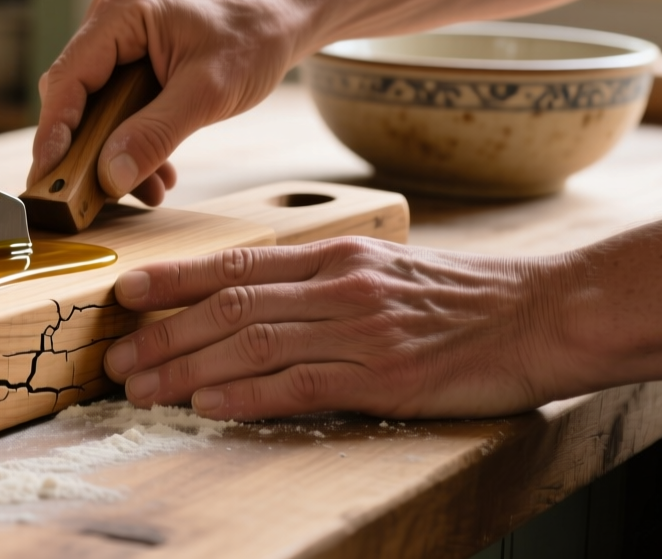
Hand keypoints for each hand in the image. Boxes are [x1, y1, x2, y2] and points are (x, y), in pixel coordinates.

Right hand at [28, 0, 310, 203]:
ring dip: (115, 153)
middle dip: (87, 150)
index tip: (46, 177)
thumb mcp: (208, 92)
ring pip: (96, 108)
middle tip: (90, 197)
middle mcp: (110, 22)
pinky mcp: (134, 60)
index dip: (53, 132)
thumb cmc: (253, 36)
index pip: (68, 79)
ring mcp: (120, 41)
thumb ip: (156, 134)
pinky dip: (134, 142)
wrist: (285, 16)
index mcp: (120, 14)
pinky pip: (118, 108)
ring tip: (147, 190)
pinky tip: (159, 173)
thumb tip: (111, 175)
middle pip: (74, 96)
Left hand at [100, 238, 576, 420]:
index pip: (237, 264)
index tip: (126, 294)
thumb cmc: (465, 297)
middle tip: (115, 360)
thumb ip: (325, 280)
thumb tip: (260, 299)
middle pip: (229, 307)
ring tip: (142, 388)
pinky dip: (246, 395)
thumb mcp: (387, 267)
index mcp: (336, 256)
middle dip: (164, 334)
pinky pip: (300, 385)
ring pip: (252, 344)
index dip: (174, 279)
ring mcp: (362, 330)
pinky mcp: (386, 376)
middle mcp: (339, 286)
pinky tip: (207, 406)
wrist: (546, 313)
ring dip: (187, 368)